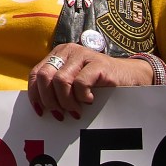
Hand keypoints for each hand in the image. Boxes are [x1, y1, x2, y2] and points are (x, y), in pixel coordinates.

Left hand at [25, 45, 154, 120]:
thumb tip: (39, 107)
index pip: (36, 74)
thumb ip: (56, 87)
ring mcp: (83, 55)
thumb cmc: (98, 83)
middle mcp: (68, 51)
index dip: (35, 94)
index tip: (41, 112)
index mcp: (58, 54)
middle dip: (50, 100)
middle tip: (60, 114)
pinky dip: (82, 97)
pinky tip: (89, 101)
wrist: (129, 76)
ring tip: (76, 111)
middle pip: (44, 77)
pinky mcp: (97, 64)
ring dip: (66, 102)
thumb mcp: (73, 82)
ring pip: (60, 81)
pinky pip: (80, 84)